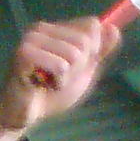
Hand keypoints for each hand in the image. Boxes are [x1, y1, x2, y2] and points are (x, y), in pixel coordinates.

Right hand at [0, 18, 117, 140]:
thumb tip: (115, 29)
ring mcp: (31, 39)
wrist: (25, 115)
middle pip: (85, 40)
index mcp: (55, 28)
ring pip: (75, 54)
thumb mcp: (83, 72)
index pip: (92, 25)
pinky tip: (42, 85)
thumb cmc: (51, 93)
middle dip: (79, 68)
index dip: (92, 51)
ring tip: (49, 82)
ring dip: (67, 77)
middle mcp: (41, 28)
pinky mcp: (24, 54)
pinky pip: (61, 66)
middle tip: (58, 78)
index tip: (73, 67)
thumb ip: (99, 52)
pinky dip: (58, 82)